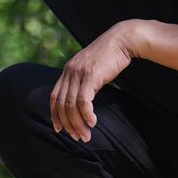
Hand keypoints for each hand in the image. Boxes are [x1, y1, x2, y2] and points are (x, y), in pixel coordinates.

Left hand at [50, 21, 138, 141]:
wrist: (122, 40)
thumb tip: (82, 100)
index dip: (55, 114)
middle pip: (62, 104)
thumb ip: (84, 81)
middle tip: (76, 137)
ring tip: (86, 135)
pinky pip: (84, 100)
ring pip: (72, 105)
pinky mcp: (90, 75)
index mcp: (67, 71)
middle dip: (68, 123)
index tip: (59, 129)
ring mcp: (78, 73)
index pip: (54, 96)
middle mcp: (69, 72)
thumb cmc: (110, 57)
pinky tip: (93, 123)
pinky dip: (86, 114)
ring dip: (78, 123)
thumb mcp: (91, 69)